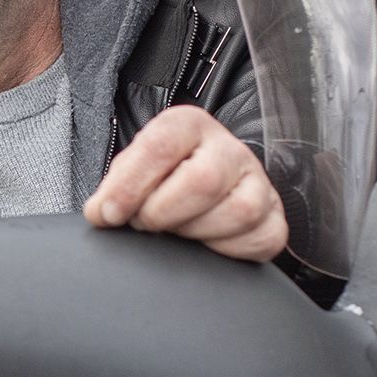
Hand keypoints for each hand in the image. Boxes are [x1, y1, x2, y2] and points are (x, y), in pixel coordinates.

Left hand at [84, 105, 287, 261]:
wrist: (203, 190)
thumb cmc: (164, 180)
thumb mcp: (133, 172)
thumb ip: (114, 188)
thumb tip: (101, 214)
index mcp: (188, 125)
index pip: (160, 147)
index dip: (129, 186)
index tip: (108, 214)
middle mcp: (228, 148)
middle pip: (202, 181)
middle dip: (163, 212)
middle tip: (145, 222)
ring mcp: (257, 182)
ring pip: (237, 211)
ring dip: (194, 232)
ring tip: (175, 231)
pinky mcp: (275, 218)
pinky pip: (260, 239)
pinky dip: (226, 250)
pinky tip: (205, 245)